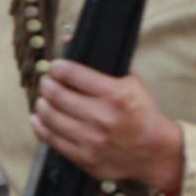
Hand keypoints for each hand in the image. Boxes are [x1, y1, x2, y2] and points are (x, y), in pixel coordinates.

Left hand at [31, 59, 184, 190]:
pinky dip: (40, 124)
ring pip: (48, 115)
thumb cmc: (141, 113)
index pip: (70, 73)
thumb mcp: (131, 82)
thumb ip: (104, 62)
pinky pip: (50, 138)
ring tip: (45, 99)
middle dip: (46, 84)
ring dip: (42, 103)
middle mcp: (102, 117)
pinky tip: (40, 118)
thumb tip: (68, 38)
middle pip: (55, 93)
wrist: (156, 152)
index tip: (55, 67)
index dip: (56, 67)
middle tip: (47, 82)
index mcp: (116, 95)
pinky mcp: (84, 157)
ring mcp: (92, 139)